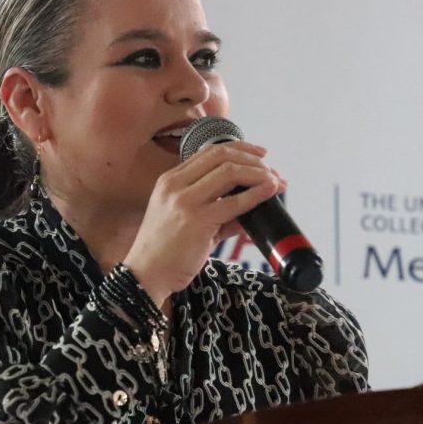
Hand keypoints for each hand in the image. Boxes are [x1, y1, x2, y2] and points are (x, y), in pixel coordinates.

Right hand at [123, 141, 286, 308]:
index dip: (239, 149)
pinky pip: (234, 202)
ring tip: (276, 183)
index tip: (259, 155)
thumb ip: (216, 211)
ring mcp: (185, 201)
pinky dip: (256, 194)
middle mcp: (175, 185)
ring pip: (230, 172)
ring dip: (259, 174)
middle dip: (253, 160)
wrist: (146, 274)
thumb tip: (249, 207)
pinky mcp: (197, 220)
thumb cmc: (164, 251)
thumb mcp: (186, 220)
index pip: (209, 152)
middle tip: (273, 171)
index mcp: (170, 180)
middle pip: (222, 156)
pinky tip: (269, 193)